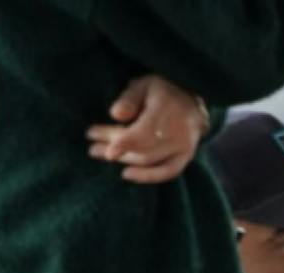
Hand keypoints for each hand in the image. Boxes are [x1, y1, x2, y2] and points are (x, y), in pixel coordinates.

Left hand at [86, 74, 207, 183]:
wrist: (192, 102)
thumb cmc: (162, 91)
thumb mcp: (144, 85)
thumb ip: (129, 98)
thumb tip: (116, 115)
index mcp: (166, 112)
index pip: (143, 133)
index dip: (122, 142)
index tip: (100, 144)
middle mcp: (177, 133)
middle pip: (141, 147)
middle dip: (113, 146)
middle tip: (92, 145)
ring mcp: (183, 147)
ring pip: (150, 160)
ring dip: (123, 159)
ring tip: (99, 153)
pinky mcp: (185, 156)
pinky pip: (168, 172)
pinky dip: (148, 176)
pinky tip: (127, 174)